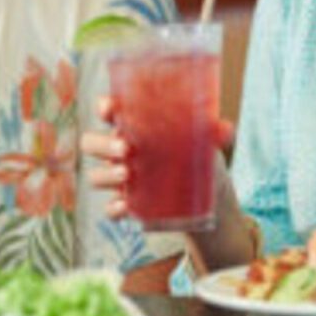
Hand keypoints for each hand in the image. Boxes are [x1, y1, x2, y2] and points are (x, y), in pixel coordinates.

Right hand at [78, 95, 234, 222]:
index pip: (107, 111)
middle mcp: (119, 150)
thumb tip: (225, 130)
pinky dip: (114, 208)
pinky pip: (110, 208)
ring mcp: (120, 178)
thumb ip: (214, 133)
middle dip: (102, 145)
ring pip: (95, 175)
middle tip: (126, 149)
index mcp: (133, 126)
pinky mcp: (127, 203)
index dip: (102, 107)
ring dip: (106, 175)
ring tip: (127, 175)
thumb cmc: (195, 153)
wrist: (204, 192)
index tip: (109, 109)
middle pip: (91, 143)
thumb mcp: (204, 140)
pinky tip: (125, 207)